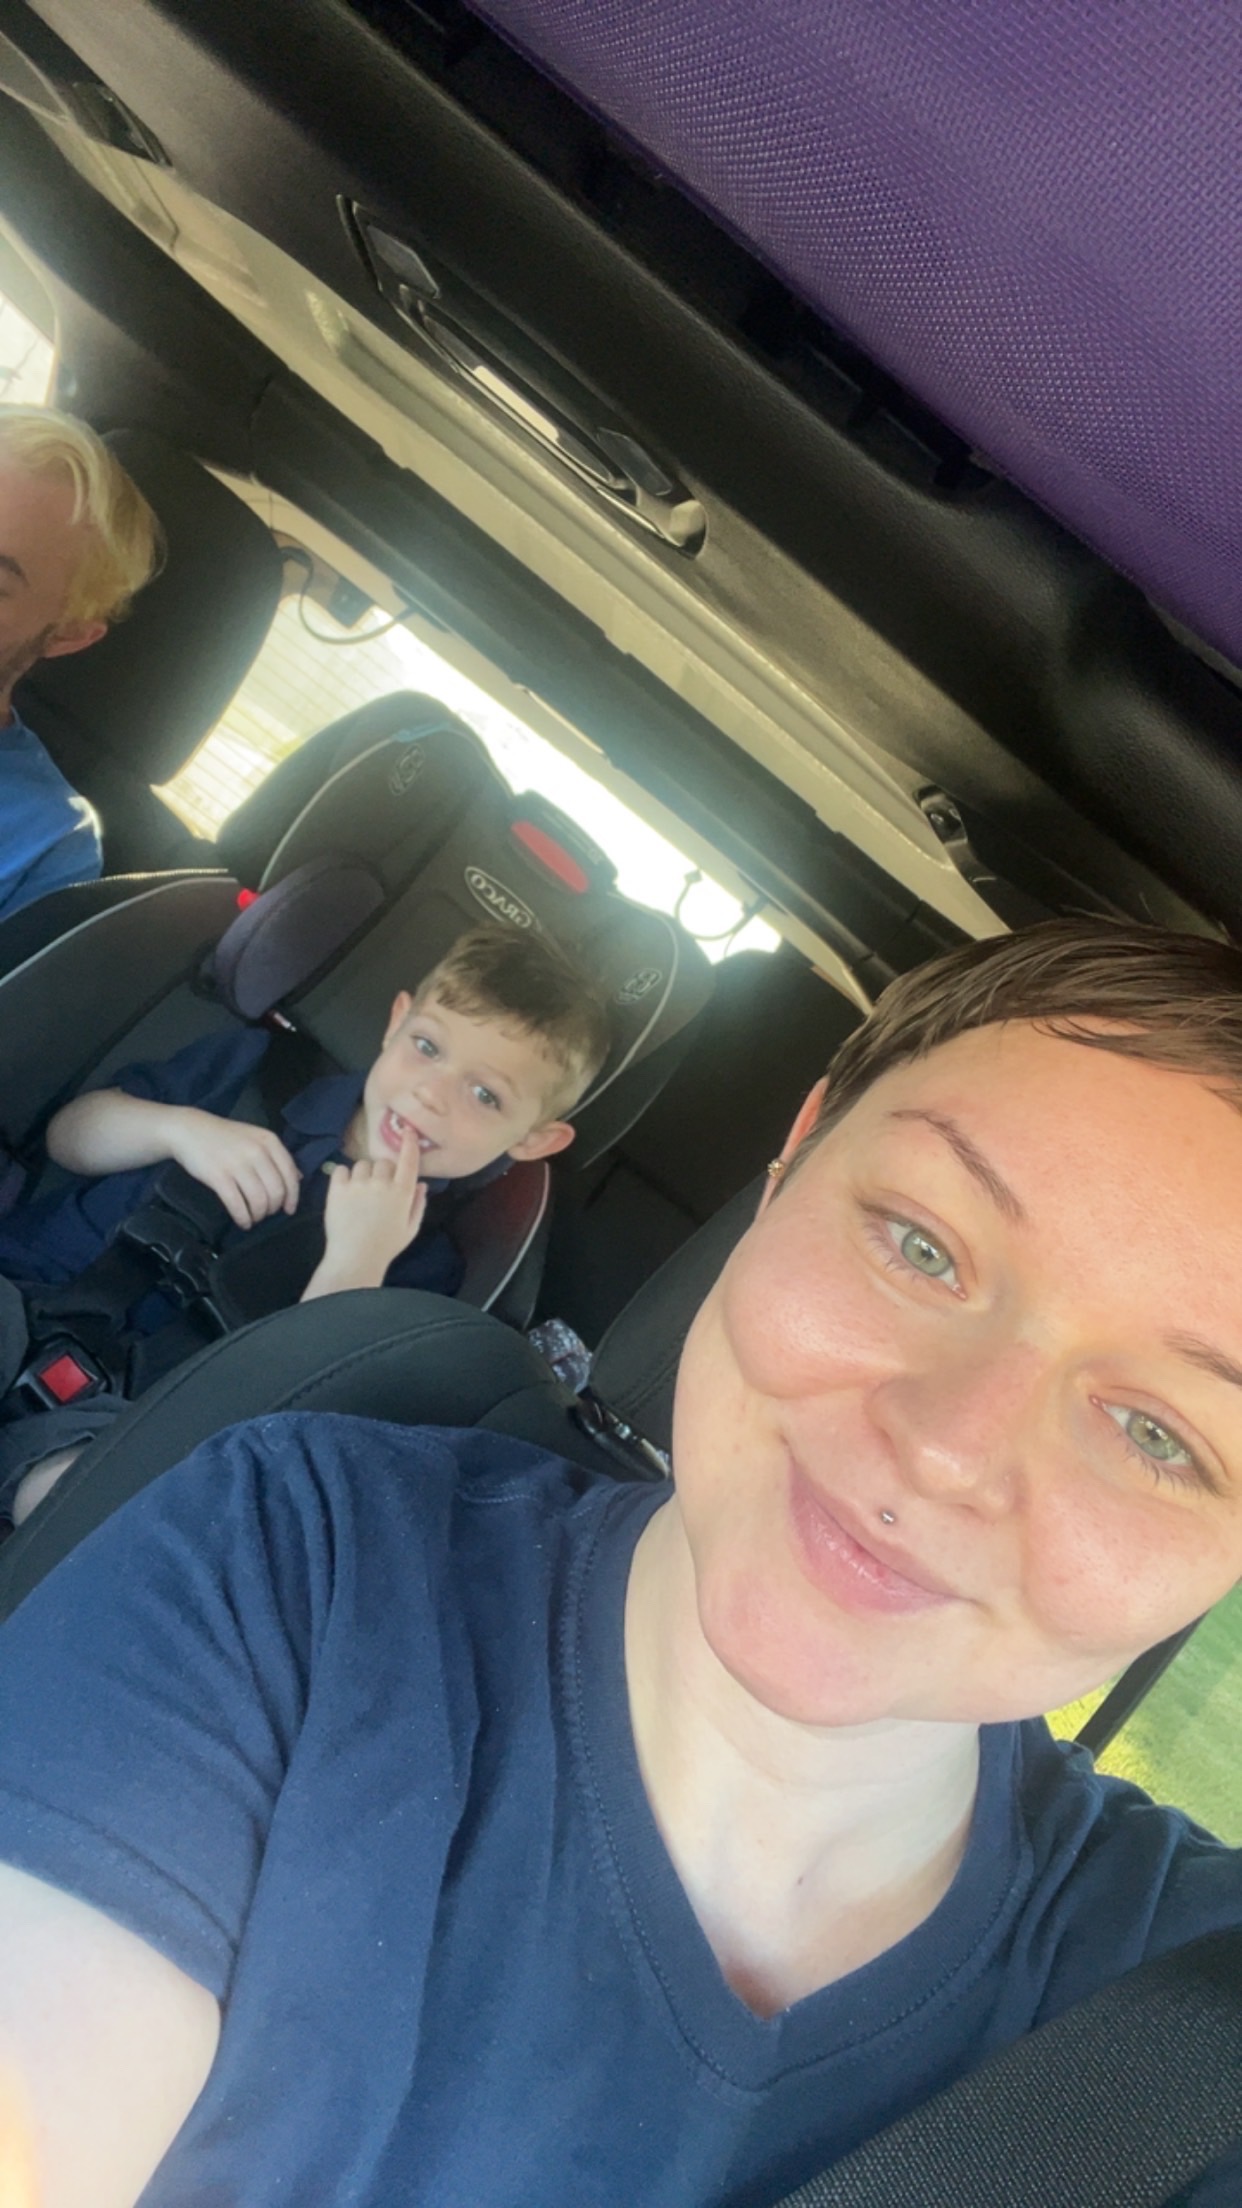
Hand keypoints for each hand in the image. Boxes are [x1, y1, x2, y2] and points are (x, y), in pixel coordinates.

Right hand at [164, 1107, 300, 1228]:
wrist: (189, 1130)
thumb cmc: (225, 1136)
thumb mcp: (255, 1139)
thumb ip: (276, 1157)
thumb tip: (299, 1178)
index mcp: (269, 1141)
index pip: (290, 1174)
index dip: (292, 1197)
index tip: (289, 1210)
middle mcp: (257, 1152)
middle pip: (276, 1191)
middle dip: (273, 1208)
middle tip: (266, 1214)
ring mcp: (237, 1164)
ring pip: (259, 1201)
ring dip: (259, 1215)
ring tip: (253, 1218)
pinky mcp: (219, 1176)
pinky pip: (237, 1205)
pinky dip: (243, 1218)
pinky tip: (243, 1222)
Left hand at [304, 1128, 427, 1297]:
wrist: (355, 1258)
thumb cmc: (386, 1246)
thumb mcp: (411, 1228)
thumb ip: (418, 1204)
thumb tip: (421, 1184)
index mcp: (402, 1192)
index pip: (408, 1160)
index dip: (409, 1143)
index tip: (408, 1131)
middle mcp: (381, 1183)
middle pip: (383, 1162)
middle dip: (383, 1170)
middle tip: (378, 1187)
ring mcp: (358, 1184)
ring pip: (362, 1164)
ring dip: (364, 1173)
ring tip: (360, 1191)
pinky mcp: (337, 1189)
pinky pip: (341, 1170)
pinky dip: (343, 1177)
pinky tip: (346, 1190)